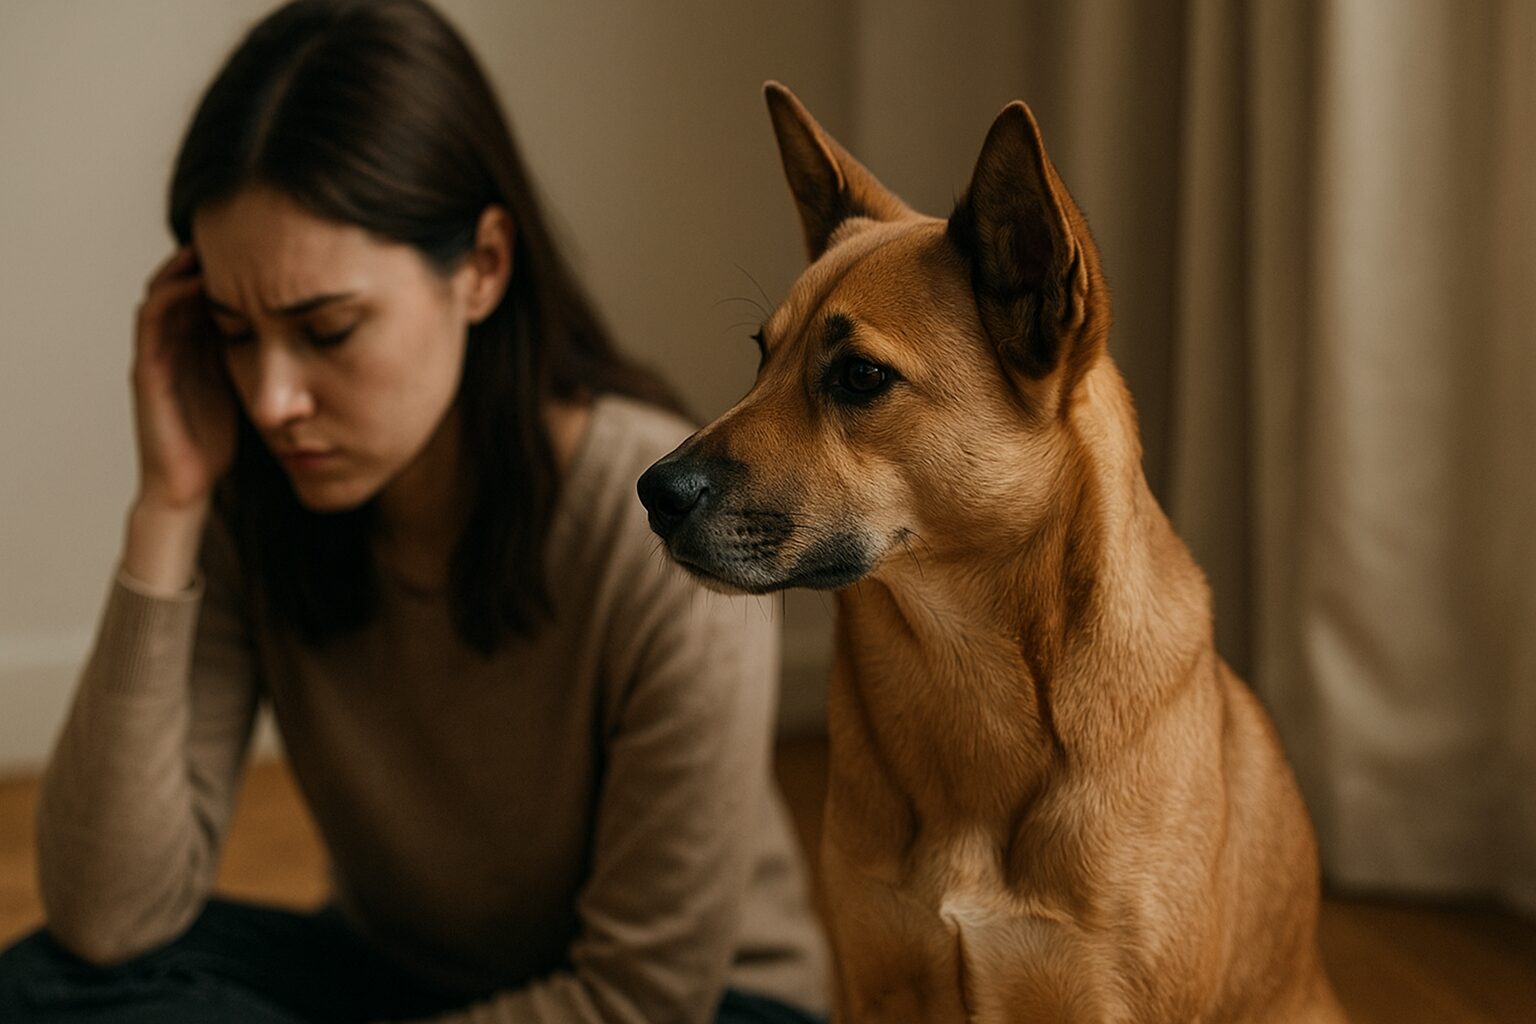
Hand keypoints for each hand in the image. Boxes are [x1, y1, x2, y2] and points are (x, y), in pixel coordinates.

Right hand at [131, 247, 237, 513]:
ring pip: (164, 290)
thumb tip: (305, 332)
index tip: (263, 242)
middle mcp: (176, 343)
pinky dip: (171, 296)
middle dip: (208, 254)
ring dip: (185, 265)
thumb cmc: (221, 440)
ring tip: (213, 240)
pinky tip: (197, 281)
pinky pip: (152, 320)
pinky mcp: (147, 369)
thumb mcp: (249, 386)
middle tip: (237, 228)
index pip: (209, 290)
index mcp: (199, 345)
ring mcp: (158, 353)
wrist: (191, 487)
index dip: (231, 265)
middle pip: (184, 281)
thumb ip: (262, 357)